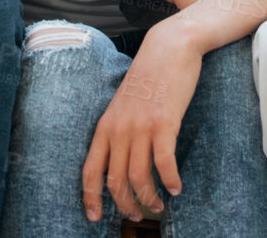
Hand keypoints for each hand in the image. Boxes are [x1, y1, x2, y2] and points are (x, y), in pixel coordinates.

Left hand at [82, 25, 202, 222]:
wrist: (169, 48)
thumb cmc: (149, 77)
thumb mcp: (124, 105)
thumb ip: (120, 130)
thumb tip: (122, 162)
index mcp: (105, 126)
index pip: (90, 171)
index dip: (90, 199)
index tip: (95, 218)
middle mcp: (119, 129)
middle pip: (116, 182)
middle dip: (126, 205)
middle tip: (138, 215)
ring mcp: (141, 126)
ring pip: (139, 178)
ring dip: (149, 198)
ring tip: (159, 205)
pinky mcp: (164, 123)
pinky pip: (164, 163)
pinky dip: (171, 181)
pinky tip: (176, 188)